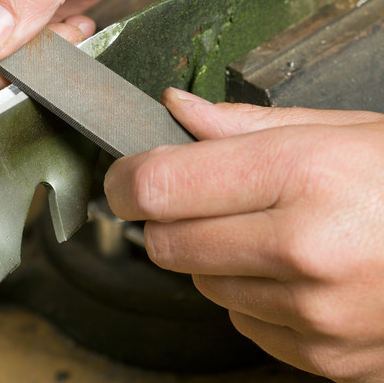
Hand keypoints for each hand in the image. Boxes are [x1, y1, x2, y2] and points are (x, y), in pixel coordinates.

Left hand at [104, 88, 383, 381]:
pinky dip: (253, 298)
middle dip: (169, 219)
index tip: (123, 175)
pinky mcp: (323, 357)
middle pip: (167, 243)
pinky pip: (245, 325)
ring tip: (275, 233)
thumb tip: (177, 110)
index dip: (125, 179)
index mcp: (304, 177)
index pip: (159, 186)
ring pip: (203, 285)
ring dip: (216, 258)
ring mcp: (313, 315)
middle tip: (202, 198)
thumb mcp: (344, 129)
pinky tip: (300, 274)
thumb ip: (245, 125)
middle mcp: (303, 251)